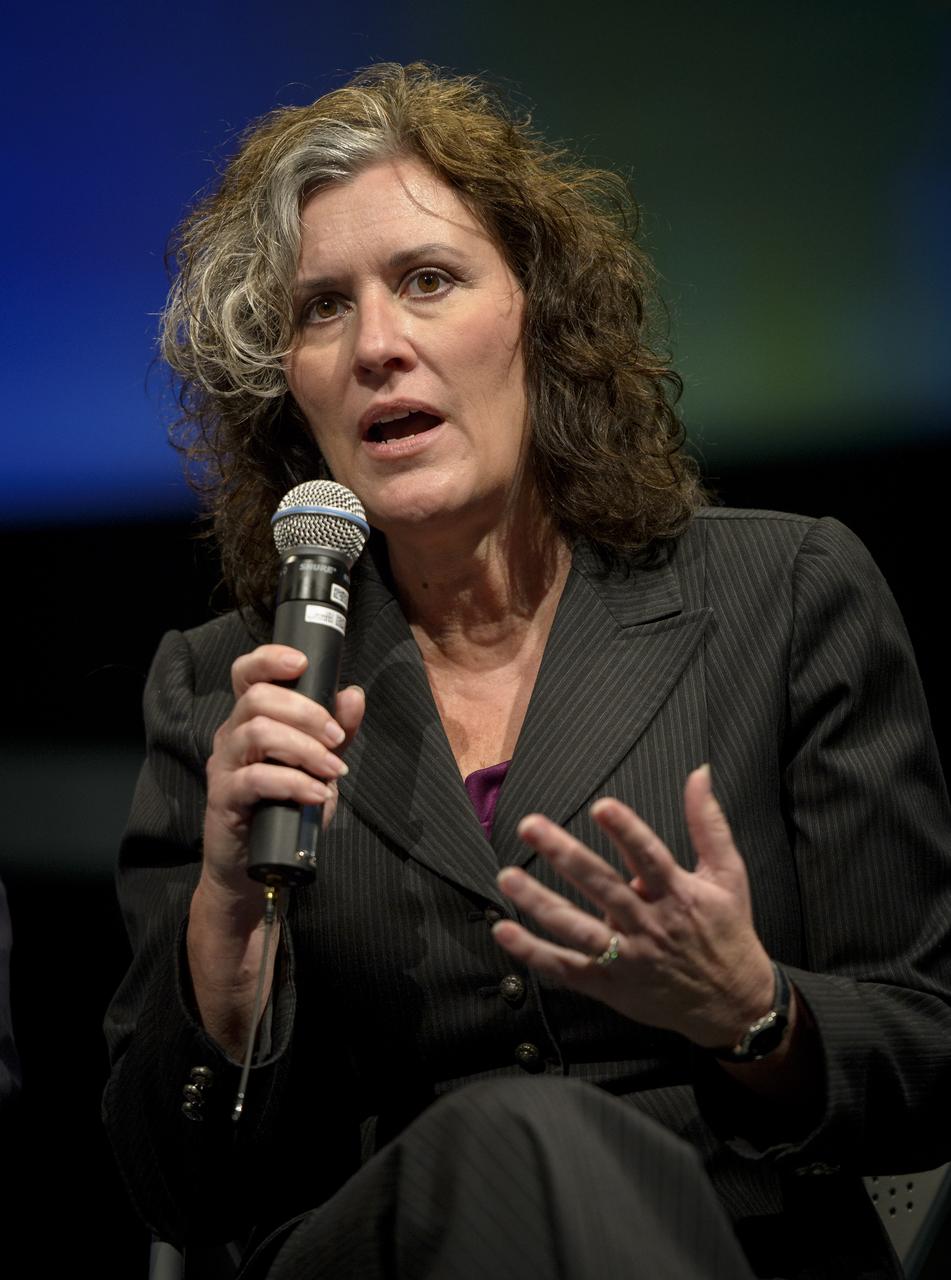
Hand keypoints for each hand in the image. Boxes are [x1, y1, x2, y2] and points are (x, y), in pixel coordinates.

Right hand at [201, 644, 364, 904]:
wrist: (257, 866)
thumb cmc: (285, 808)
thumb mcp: (318, 765)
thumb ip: (336, 730)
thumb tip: (353, 694)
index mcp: (250, 719)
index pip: (246, 674)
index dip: (269, 658)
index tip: (301, 662)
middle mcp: (231, 734)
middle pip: (258, 698)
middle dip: (305, 712)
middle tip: (336, 737)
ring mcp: (224, 765)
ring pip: (256, 732)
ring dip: (303, 747)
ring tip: (333, 770)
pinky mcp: (224, 797)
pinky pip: (255, 778)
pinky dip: (293, 783)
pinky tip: (317, 794)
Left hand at [492, 765, 774, 1049]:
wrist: (736, 1005)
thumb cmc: (729, 931)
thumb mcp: (728, 875)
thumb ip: (708, 823)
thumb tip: (699, 772)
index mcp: (679, 894)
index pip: (649, 857)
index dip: (626, 831)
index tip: (600, 805)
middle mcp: (650, 924)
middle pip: (603, 886)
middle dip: (565, 855)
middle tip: (530, 826)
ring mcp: (628, 957)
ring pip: (578, 928)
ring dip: (540, 902)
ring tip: (507, 877)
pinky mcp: (611, 986)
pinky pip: (566, 968)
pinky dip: (533, 952)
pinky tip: (504, 930)